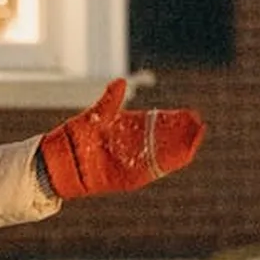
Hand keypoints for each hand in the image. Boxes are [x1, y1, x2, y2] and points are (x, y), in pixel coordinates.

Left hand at [40, 78, 204, 198]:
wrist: (60, 162)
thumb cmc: (74, 137)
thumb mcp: (94, 116)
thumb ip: (110, 102)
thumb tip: (122, 81)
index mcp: (127, 129)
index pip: (156, 123)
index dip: (173, 120)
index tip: (191, 115)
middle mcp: (133, 146)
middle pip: (164, 139)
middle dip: (182, 133)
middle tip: (199, 125)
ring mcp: (133, 162)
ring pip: (163, 155)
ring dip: (180, 148)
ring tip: (196, 139)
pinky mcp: (129, 177)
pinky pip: (152, 171)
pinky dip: (167, 164)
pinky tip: (182, 157)